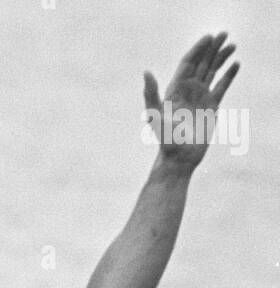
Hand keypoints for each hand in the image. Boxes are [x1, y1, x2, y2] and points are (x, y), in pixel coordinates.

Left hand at [144, 32, 238, 167]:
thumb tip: (146, 72)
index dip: (198, 49)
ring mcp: (200, 98)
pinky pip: (221, 87)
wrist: (179, 160)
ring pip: (212, 72)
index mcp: (176, 89)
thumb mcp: (155, 116)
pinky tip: (235, 64)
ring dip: (221, 58)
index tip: (209, 37)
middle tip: (223, 33)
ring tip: (232, 45)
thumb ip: (150, 94)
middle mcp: (188, 90)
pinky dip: (228, 75)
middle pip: (201, 63)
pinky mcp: (211, 107)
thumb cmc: (165, 141)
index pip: (188, 62)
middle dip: (212, 48)